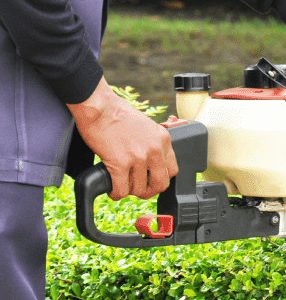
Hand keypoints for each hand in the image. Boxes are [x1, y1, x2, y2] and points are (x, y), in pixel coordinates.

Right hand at [68, 78, 178, 200]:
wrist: (99, 105)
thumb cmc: (116, 112)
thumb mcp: (146, 126)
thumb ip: (152, 143)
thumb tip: (150, 160)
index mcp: (163, 139)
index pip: (173, 170)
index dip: (162, 178)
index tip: (153, 180)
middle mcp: (154, 149)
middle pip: (161, 184)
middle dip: (149, 190)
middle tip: (139, 189)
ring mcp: (138, 158)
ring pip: (139, 189)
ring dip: (129, 191)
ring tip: (122, 186)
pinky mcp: (120, 163)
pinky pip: (121, 190)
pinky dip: (116, 193)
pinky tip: (112, 189)